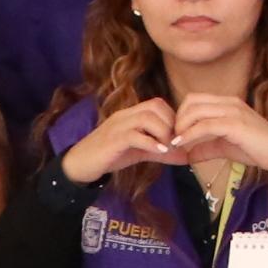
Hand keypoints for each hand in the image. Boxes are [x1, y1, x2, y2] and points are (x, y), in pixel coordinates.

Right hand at [61, 96, 178, 185]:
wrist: (80, 164)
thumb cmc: (112, 154)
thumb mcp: (141, 152)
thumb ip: (162, 152)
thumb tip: (187, 156)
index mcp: (132, 114)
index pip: (158, 103)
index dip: (173, 117)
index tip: (178, 135)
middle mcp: (125, 115)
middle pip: (155, 106)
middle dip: (171, 124)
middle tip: (174, 142)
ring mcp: (117, 126)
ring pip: (146, 118)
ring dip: (163, 133)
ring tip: (166, 148)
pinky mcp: (112, 140)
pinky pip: (134, 136)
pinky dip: (151, 144)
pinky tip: (159, 152)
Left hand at [171, 91, 267, 189]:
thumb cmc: (257, 150)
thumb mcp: (226, 147)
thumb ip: (206, 148)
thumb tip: (187, 155)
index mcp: (229, 103)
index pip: (195, 99)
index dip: (181, 115)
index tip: (176, 133)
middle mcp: (230, 102)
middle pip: (191, 101)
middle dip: (178, 119)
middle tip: (174, 138)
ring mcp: (234, 112)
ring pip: (196, 111)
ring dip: (181, 127)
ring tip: (176, 142)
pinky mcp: (236, 124)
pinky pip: (205, 125)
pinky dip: (190, 135)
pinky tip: (183, 145)